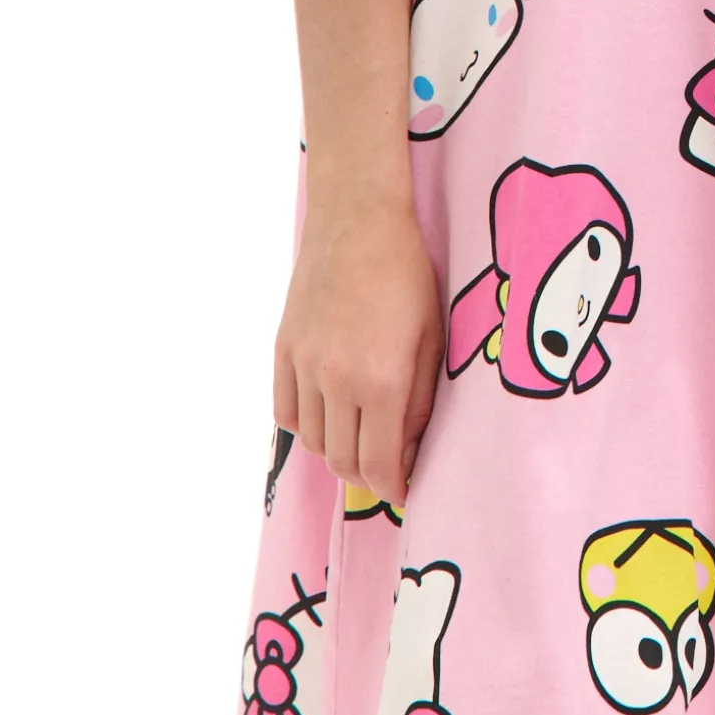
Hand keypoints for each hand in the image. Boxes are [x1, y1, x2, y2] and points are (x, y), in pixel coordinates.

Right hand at [273, 187, 443, 512]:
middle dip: (367, 475)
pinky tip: (329, 414)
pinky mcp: (283, 350)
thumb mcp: (431, 339)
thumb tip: (407, 448)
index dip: (392, 487)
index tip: (404, 492)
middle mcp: (335, 381)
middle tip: (387, 468)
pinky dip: (307, 425)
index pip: (378, 464)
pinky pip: (288, 412)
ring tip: (361, 439)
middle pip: (342, 461)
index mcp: (381, 381)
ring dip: (337, 452)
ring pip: (312, 442)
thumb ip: (418, 400)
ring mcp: (303, 366)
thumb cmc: (407, 275)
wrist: (358, 222)